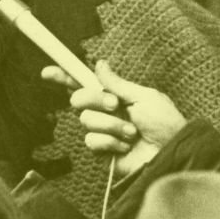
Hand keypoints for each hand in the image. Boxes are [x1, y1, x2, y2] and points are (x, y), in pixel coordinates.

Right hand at [46, 60, 186, 175]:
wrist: (171, 154)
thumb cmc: (165, 124)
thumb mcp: (144, 97)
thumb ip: (117, 83)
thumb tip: (99, 64)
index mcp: (115, 96)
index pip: (83, 84)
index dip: (64, 76)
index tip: (48, 72)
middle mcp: (105, 113)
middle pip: (78, 99)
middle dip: (95, 99)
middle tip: (116, 105)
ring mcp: (102, 132)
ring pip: (86, 120)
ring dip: (111, 124)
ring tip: (132, 132)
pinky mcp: (102, 152)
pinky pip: (92, 140)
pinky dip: (110, 142)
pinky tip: (125, 147)